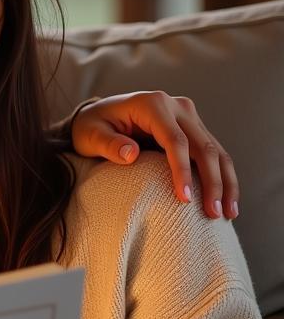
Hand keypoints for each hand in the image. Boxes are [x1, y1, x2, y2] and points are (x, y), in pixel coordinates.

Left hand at [70, 91, 238, 218]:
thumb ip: (108, 144)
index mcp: (152, 104)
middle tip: (214, 213)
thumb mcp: (90, 134)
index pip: (175, 141)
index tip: (184, 198)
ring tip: (228, 213)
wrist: (101, 114)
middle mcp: (176, 106)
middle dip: (212, 181)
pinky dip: (222, 176)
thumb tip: (131, 155)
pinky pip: (213, 152)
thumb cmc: (93, 126)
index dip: (182, 171)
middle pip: (203, 146)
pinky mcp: (193, 127)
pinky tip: (226, 200)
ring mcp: (188, 116)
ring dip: (225, 183)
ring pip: (216, 150)